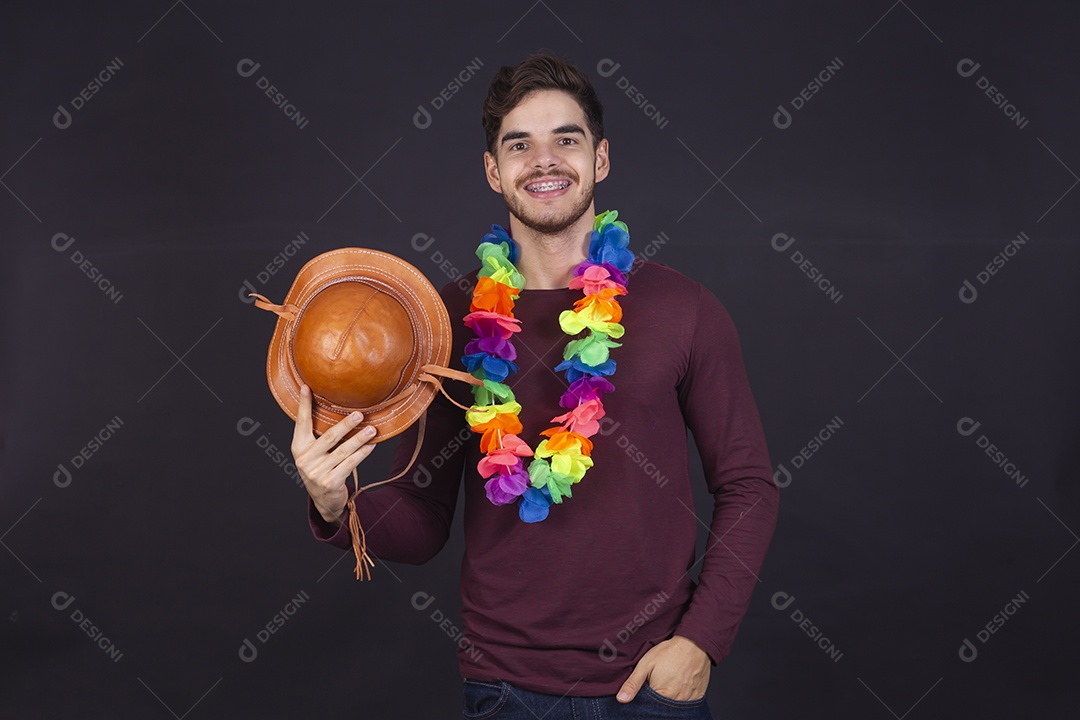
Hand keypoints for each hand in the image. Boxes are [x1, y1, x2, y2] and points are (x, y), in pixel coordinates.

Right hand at [291, 384, 377, 525]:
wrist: (324, 501)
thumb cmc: (322, 468)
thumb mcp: (314, 453)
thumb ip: (320, 436)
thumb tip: (340, 409)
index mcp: (298, 448)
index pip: (301, 423)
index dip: (303, 405)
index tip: (306, 387)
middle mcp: (304, 459)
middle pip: (328, 437)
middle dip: (345, 425)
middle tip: (359, 414)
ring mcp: (316, 472)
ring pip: (342, 451)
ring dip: (359, 439)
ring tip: (372, 430)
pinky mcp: (330, 482)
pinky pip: (350, 464)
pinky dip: (362, 454)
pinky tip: (372, 446)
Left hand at [616, 635, 710, 702]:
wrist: (694, 644)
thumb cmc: (669, 652)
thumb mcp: (646, 664)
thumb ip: (633, 683)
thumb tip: (621, 699)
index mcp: (663, 695)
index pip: (649, 708)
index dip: (645, 701)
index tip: (646, 690)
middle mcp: (677, 701)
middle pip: (662, 709)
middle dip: (657, 701)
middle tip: (657, 684)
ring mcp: (689, 700)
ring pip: (674, 707)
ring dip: (669, 700)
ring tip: (667, 684)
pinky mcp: (698, 696)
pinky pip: (687, 704)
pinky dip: (681, 699)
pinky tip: (678, 686)